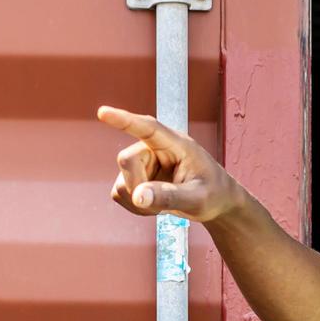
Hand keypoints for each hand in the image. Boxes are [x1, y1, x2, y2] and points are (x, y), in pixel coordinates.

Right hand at [97, 105, 245, 221]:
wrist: (215, 203)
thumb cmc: (213, 194)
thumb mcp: (197, 199)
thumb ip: (170, 196)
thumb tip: (138, 197)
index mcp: (176, 144)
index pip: (147, 128)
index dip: (124, 120)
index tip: (103, 113)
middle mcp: (155, 149)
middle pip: (126, 160)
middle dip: (138, 187)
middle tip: (160, 206)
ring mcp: (143, 163)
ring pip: (121, 182)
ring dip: (138, 202)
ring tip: (163, 207)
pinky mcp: (136, 179)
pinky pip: (119, 193)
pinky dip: (134, 207)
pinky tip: (154, 207)